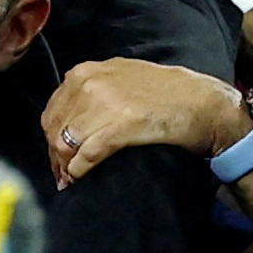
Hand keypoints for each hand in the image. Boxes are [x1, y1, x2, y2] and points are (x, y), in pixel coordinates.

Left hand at [41, 59, 252, 183]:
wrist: (201, 101)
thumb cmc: (164, 93)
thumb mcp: (120, 77)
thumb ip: (91, 92)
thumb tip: (69, 124)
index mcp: (86, 71)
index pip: (52, 111)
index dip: (51, 139)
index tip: (57, 158)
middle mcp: (90, 83)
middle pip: (55, 128)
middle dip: (55, 156)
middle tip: (62, 176)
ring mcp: (106, 102)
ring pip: (67, 142)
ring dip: (66, 166)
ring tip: (71, 180)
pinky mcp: (123, 124)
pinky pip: (88, 152)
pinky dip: (80, 169)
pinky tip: (81, 176)